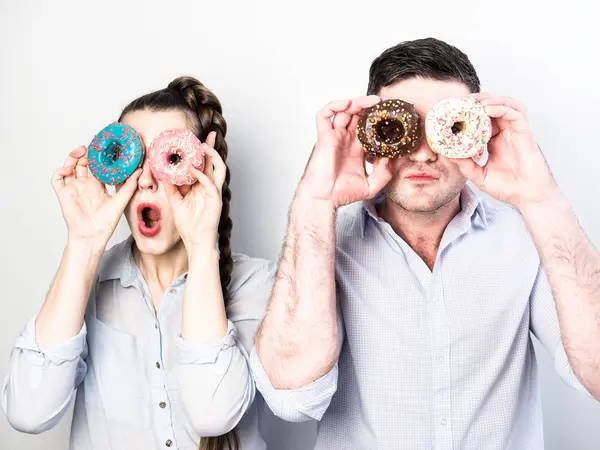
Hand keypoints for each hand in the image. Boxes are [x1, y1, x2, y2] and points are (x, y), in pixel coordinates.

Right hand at [51, 146, 140, 247]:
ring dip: (71, 158)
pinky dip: (58, 171)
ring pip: (69, 167)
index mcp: (98, 185)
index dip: (98, 157)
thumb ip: (129, 186)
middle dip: (84, 153)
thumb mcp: (121, 200)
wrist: (94, 235)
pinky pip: (56, 179)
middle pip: (81, 163)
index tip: (104, 148)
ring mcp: (73, 188)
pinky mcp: (63, 194)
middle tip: (90, 148)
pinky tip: (66, 169)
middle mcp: (85, 185)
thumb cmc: (106, 222)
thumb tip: (139, 170)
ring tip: (79, 153)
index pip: (96, 166)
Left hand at [164, 132, 225, 248]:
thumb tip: (161, 173)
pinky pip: (210, 184)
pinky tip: (192, 171)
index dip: (201, 151)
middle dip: (213, 147)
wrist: (195, 241)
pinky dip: (201, 176)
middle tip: (209, 134)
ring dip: (212, 156)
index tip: (194, 139)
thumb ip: (170, 187)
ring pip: (219, 169)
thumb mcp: (175, 201)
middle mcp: (210, 187)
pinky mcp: (216, 200)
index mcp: (202, 186)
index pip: (203, 164)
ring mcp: (214, 193)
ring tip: (202, 147)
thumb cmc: (189, 225)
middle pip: (214, 162)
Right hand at [298, 97, 392, 208]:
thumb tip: (394, 157)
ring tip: (372, 101)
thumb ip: (384, 173)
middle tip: (385, 103)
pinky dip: (334, 105)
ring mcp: (335, 137)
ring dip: (357, 102)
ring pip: (344, 110)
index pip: (370, 127)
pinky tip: (347, 104)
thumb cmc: (342, 194)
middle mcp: (346, 140)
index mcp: (357, 148)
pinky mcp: (324, 137)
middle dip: (371, 106)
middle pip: (358, 114)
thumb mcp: (371, 185)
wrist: (324, 199)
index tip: (393, 116)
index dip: (379, 120)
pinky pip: (324, 115)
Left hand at [453, 94, 560, 209]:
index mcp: (494, 141)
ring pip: (506, 105)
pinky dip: (502, 108)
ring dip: (491, 100)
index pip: (481, 120)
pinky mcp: (526, 134)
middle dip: (478, 101)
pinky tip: (487, 109)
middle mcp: (505, 133)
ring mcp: (516, 132)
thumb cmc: (508, 188)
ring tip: (474, 101)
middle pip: (493, 108)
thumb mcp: (479, 175)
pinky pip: (515, 114)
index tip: (453, 110)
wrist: (528, 198)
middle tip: (462, 101)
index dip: (469, 113)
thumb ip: (464, 165)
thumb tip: (446, 155)